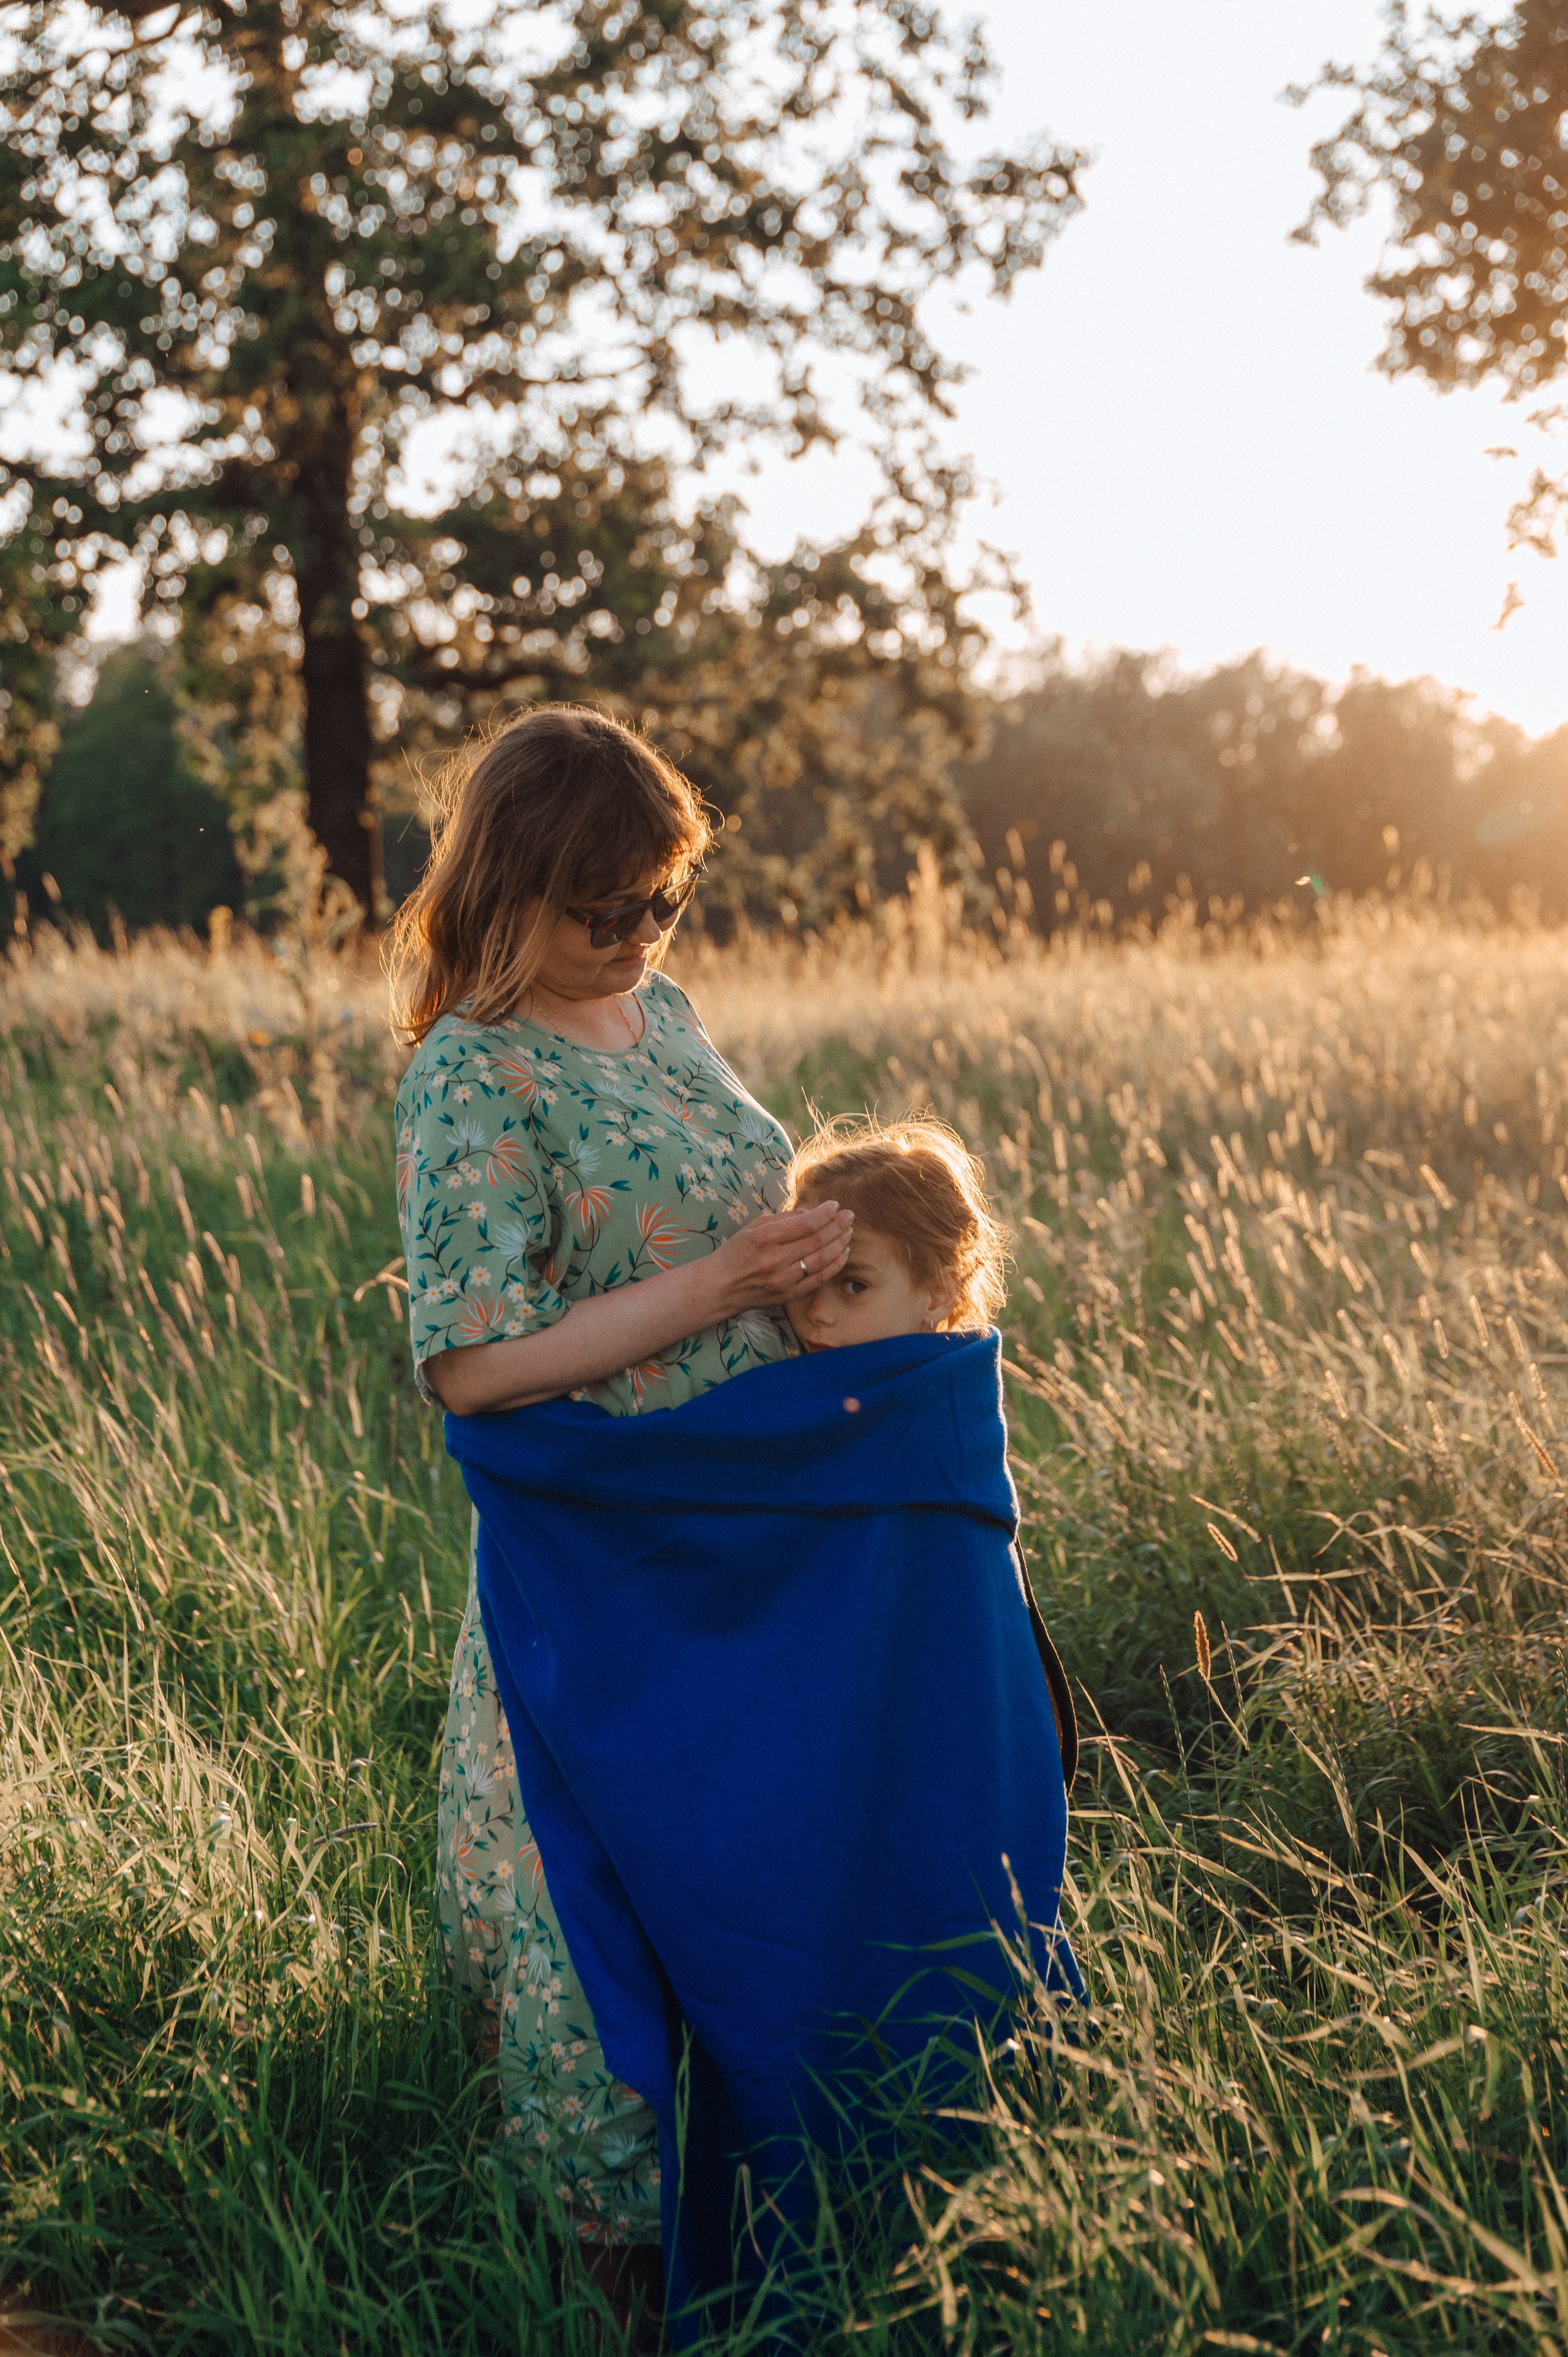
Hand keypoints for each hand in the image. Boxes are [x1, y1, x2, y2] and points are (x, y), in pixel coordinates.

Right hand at [699, 1199, 853, 1318]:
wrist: (720, 1287)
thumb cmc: (735, 1253)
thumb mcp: (753, 1227)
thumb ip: (782, 1218)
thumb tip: (810, 1212)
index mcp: (764, 1238)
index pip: (804, 1224)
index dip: (824, 1213)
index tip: (835, 1205)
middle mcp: (775, 1260)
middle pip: (817, 1241)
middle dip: (837, 1226)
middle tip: (849, 1216)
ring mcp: (784, 1279)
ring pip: (822, 1260)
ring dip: (839, 1244)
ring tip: (848, 1232)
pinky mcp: (789, 1294)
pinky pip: (819, 1279)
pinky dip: (835, 1265)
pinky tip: (843, 1253)